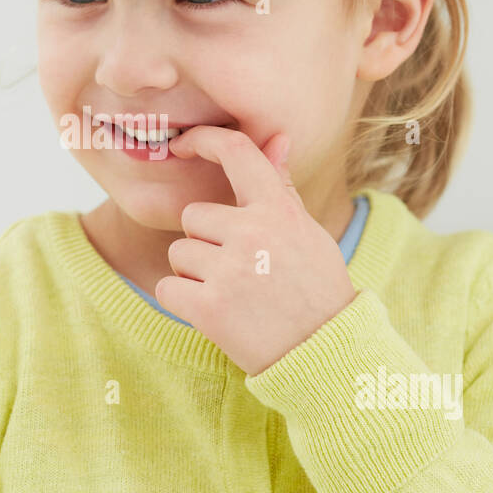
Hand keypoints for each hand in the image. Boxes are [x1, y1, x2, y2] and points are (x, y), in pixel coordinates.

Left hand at [157, 128, 357, 375]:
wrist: (325, 354)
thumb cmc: (315, 289)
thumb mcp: (307, 233)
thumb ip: (281, 188)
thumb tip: (277, 139)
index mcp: (279, 209)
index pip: (237, 152)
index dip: (204, 139)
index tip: (182, 144)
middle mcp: (253, 233)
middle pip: (192, 217)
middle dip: (204, 242)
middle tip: (239, 271)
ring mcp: (230, 271)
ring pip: (178, 254)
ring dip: (193, 274)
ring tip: (233, 294)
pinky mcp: (209, 308)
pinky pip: (167, 288)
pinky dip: (182, 301)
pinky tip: (215, 313)